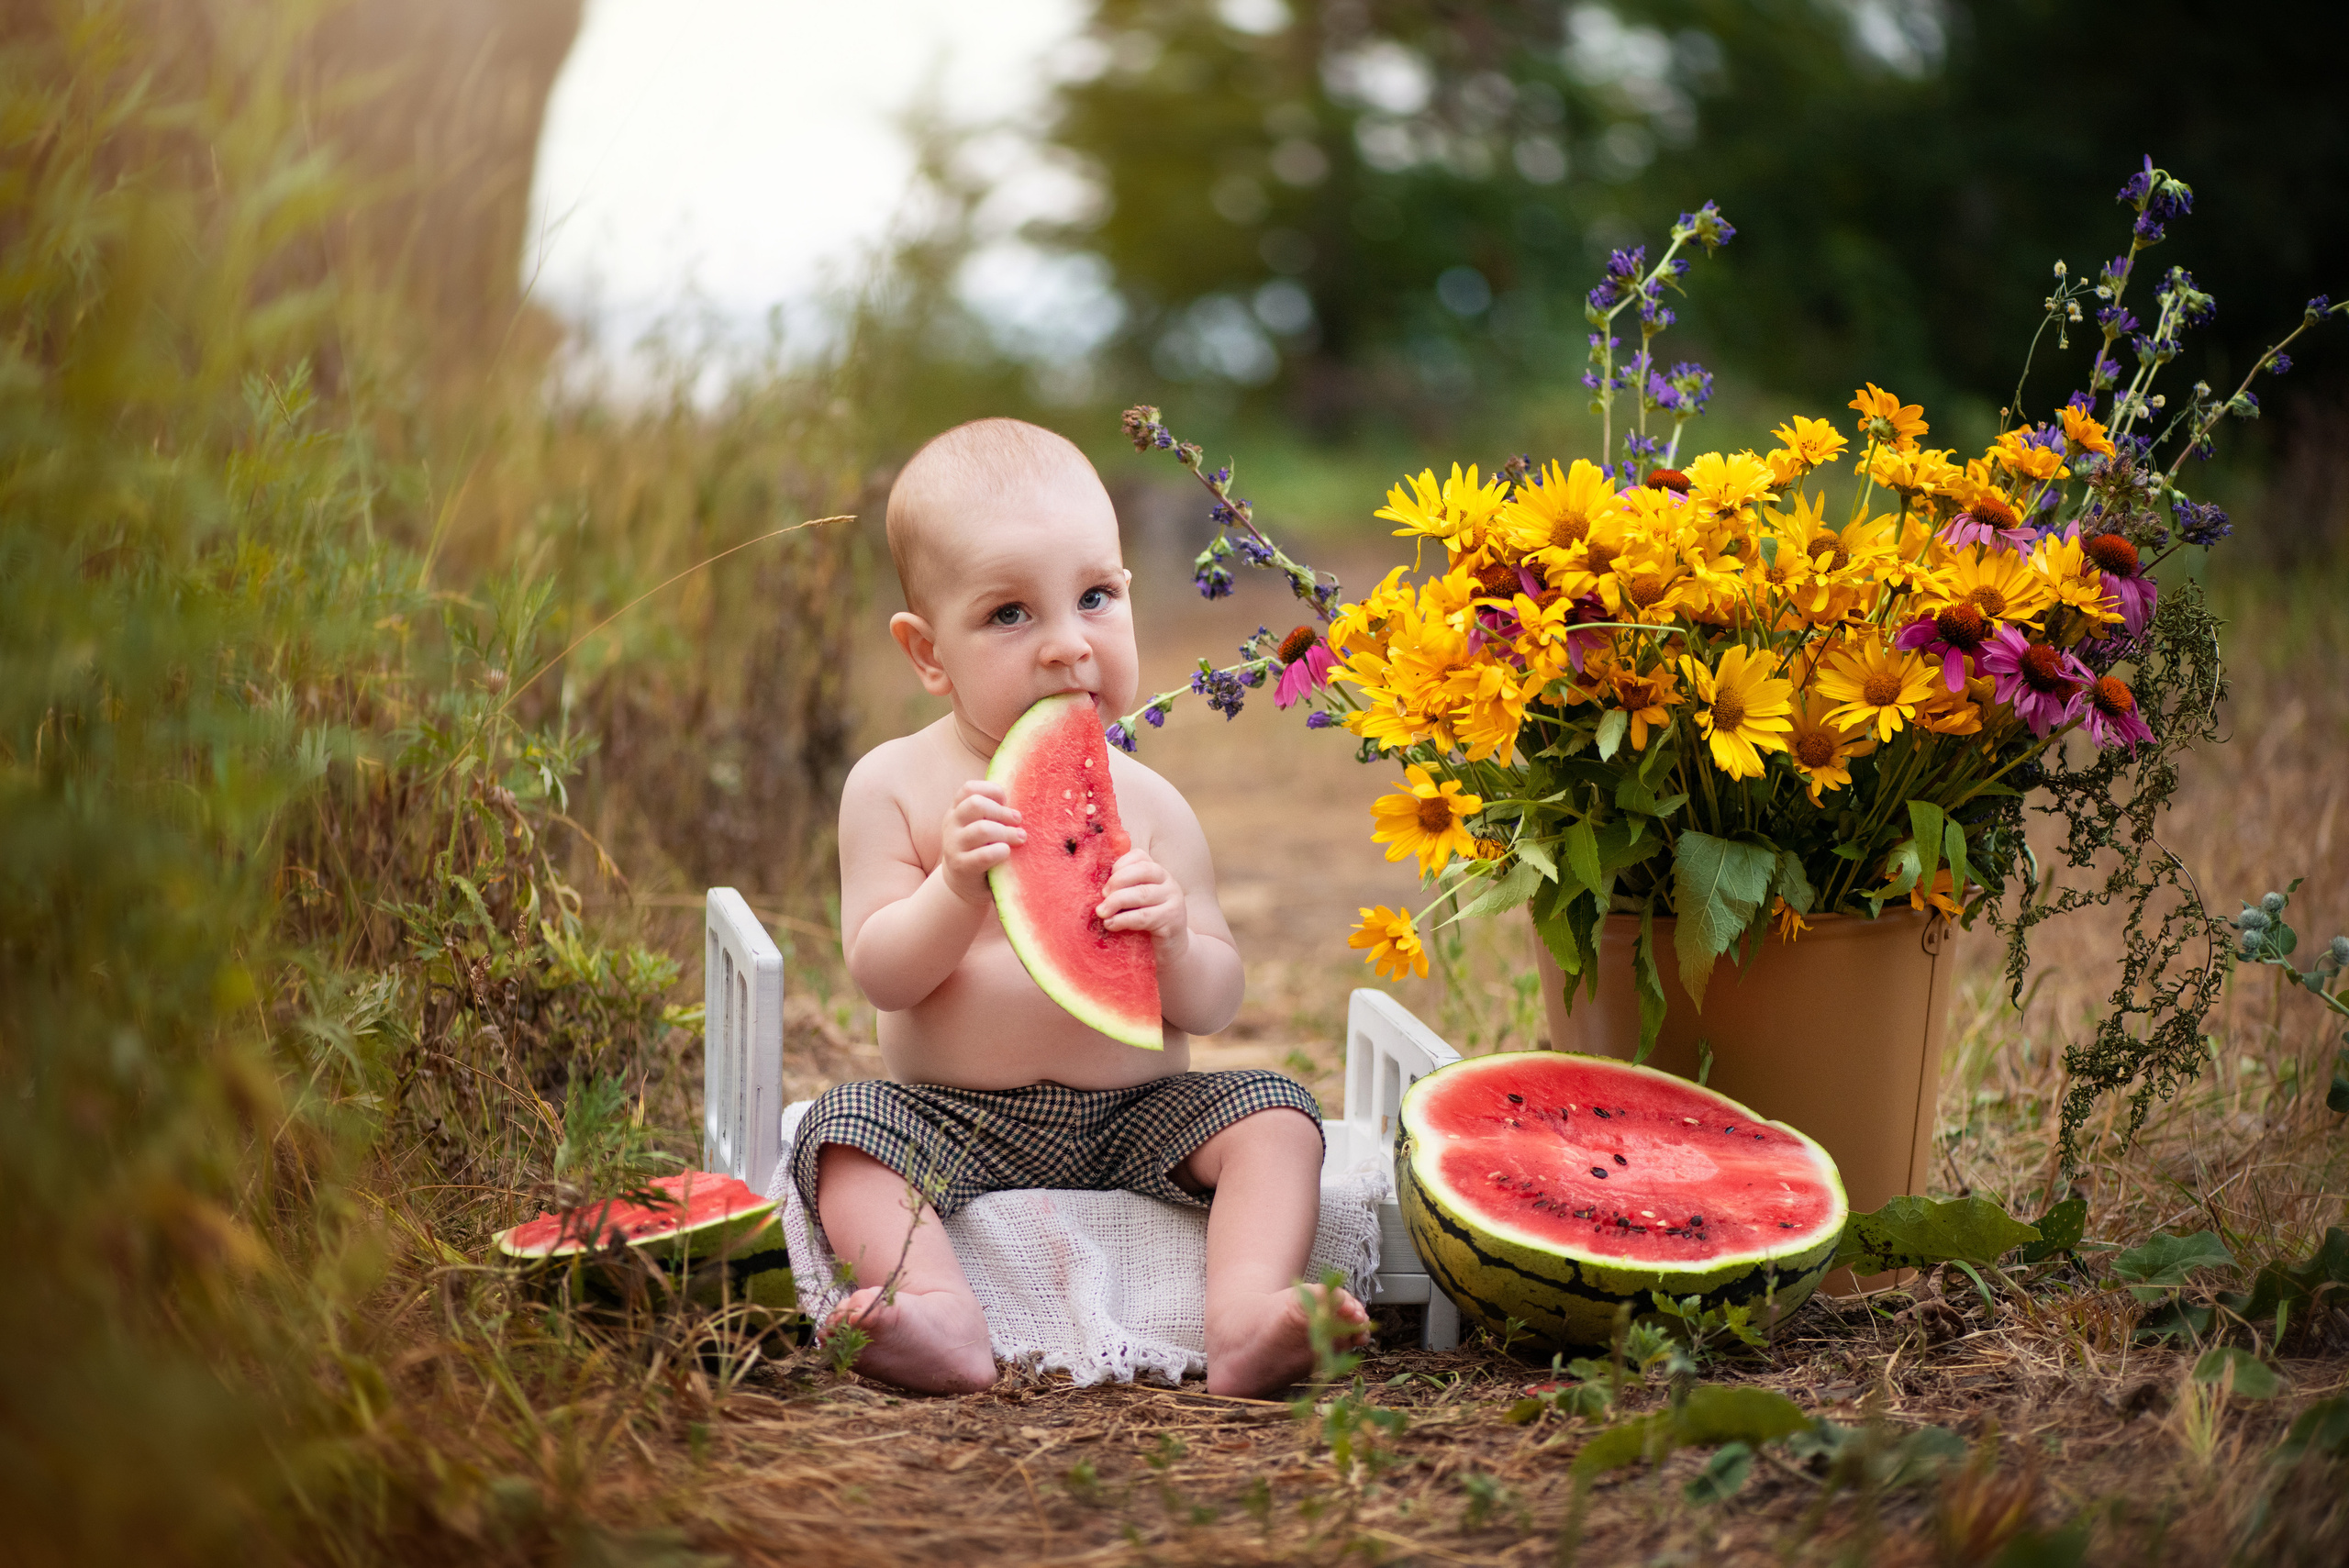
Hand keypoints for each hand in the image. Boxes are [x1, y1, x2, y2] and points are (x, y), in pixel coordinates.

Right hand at [939, 781, 1023, 904]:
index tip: (1006, 802)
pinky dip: (1001, 851)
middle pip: (975, 804)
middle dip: (1002, 811)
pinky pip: (984, 855)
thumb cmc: (981, 849)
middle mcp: (951, 824)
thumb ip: (993, 812)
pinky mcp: (960, 866)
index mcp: (957, 810)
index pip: (969, 789)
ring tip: (1020, 838)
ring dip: (1007, 832)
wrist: (964, 884)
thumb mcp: (981, 826)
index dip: (991, 790)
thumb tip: (1022, 802)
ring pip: (982, 829)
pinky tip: (1007, 852)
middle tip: (1018, 821)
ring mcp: (953, 845)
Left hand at [1097, 849, 1189, 961]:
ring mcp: (1173, 900)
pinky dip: (1123, 920)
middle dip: (1117, 882)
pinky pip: (1144, 917)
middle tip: (1102, 896)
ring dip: (1116, 902)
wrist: (1170, 950)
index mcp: (1158, 873)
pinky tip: (1110, 924)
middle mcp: (1169, 882)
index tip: (1106, 881)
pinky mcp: (1172, 920)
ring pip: (1141, 894)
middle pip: (1141, 871)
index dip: (1119, 865)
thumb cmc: (1146, 923)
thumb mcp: (1135, 902)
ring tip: (1101, 912)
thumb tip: (1094, 886)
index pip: (1139, 856)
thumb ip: (1122, 890)